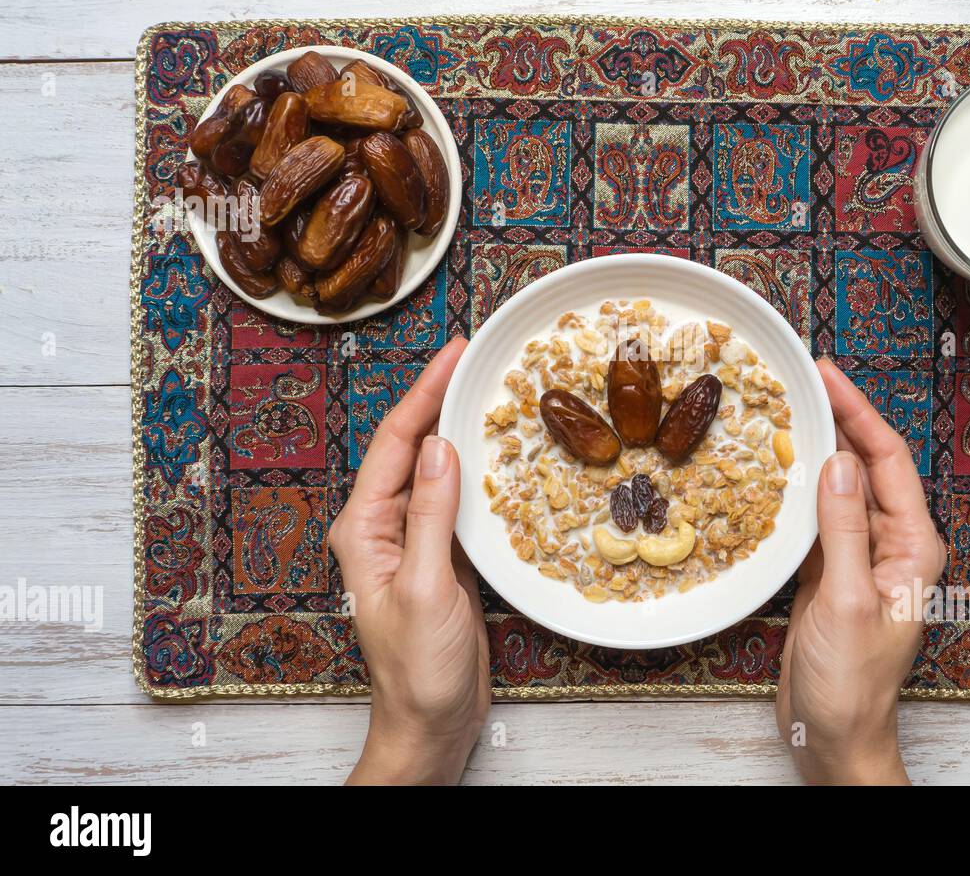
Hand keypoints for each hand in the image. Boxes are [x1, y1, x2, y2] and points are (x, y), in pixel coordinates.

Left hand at [330, 337, 489, 784]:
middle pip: (412, 446)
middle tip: (477, 359)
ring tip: (489, 392)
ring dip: (460, 429)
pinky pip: (456, 499)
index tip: (453, 353)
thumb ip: (431, 516)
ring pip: (436, 469)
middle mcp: (383, 528)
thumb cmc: (418, 668)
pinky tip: (498, 454)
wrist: (431, 721)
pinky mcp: (441, 557)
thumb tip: (442, 447)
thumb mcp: (425, 588)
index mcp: (365, 529)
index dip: (424, 393)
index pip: (395, 444)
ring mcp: (413, 541)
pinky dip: (476, 470)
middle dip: (440, 399)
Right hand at [777, 359, 946, 784]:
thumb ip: (843, 530)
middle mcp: (891, 544)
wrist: (833, 735)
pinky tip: (775, 468)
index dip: (859, 412)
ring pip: (837, 487)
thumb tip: (836, 461)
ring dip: (814, 450)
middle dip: (837, 419)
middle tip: (801, 378)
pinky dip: (795, 489)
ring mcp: (858, 557)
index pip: (889, 460)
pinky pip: (814, 518)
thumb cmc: (852, 682)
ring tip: (784, 410)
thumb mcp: (848, 600)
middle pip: (864, 465)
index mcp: (913, 546)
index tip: (828, 374)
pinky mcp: (828, 573)